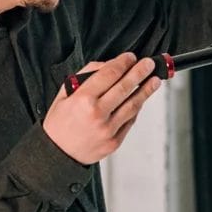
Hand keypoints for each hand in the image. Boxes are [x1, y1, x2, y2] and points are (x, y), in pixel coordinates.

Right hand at [43, 52, 161, 163]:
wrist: (57, 154)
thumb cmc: (59, 124)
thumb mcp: (64, 94)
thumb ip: (85, 77)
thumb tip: (109, 66)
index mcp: (83, 99)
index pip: (109, 74)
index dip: (123, 63)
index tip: (131, 57)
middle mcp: (97, 114)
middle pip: (125, 87)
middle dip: (140, 72)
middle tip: (149, 64)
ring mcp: (108, 129)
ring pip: (132, 105)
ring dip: (146, 91)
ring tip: (154, 80)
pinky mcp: (114, 142)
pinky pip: (130, 121)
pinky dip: (136, 108)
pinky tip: (141, 99)